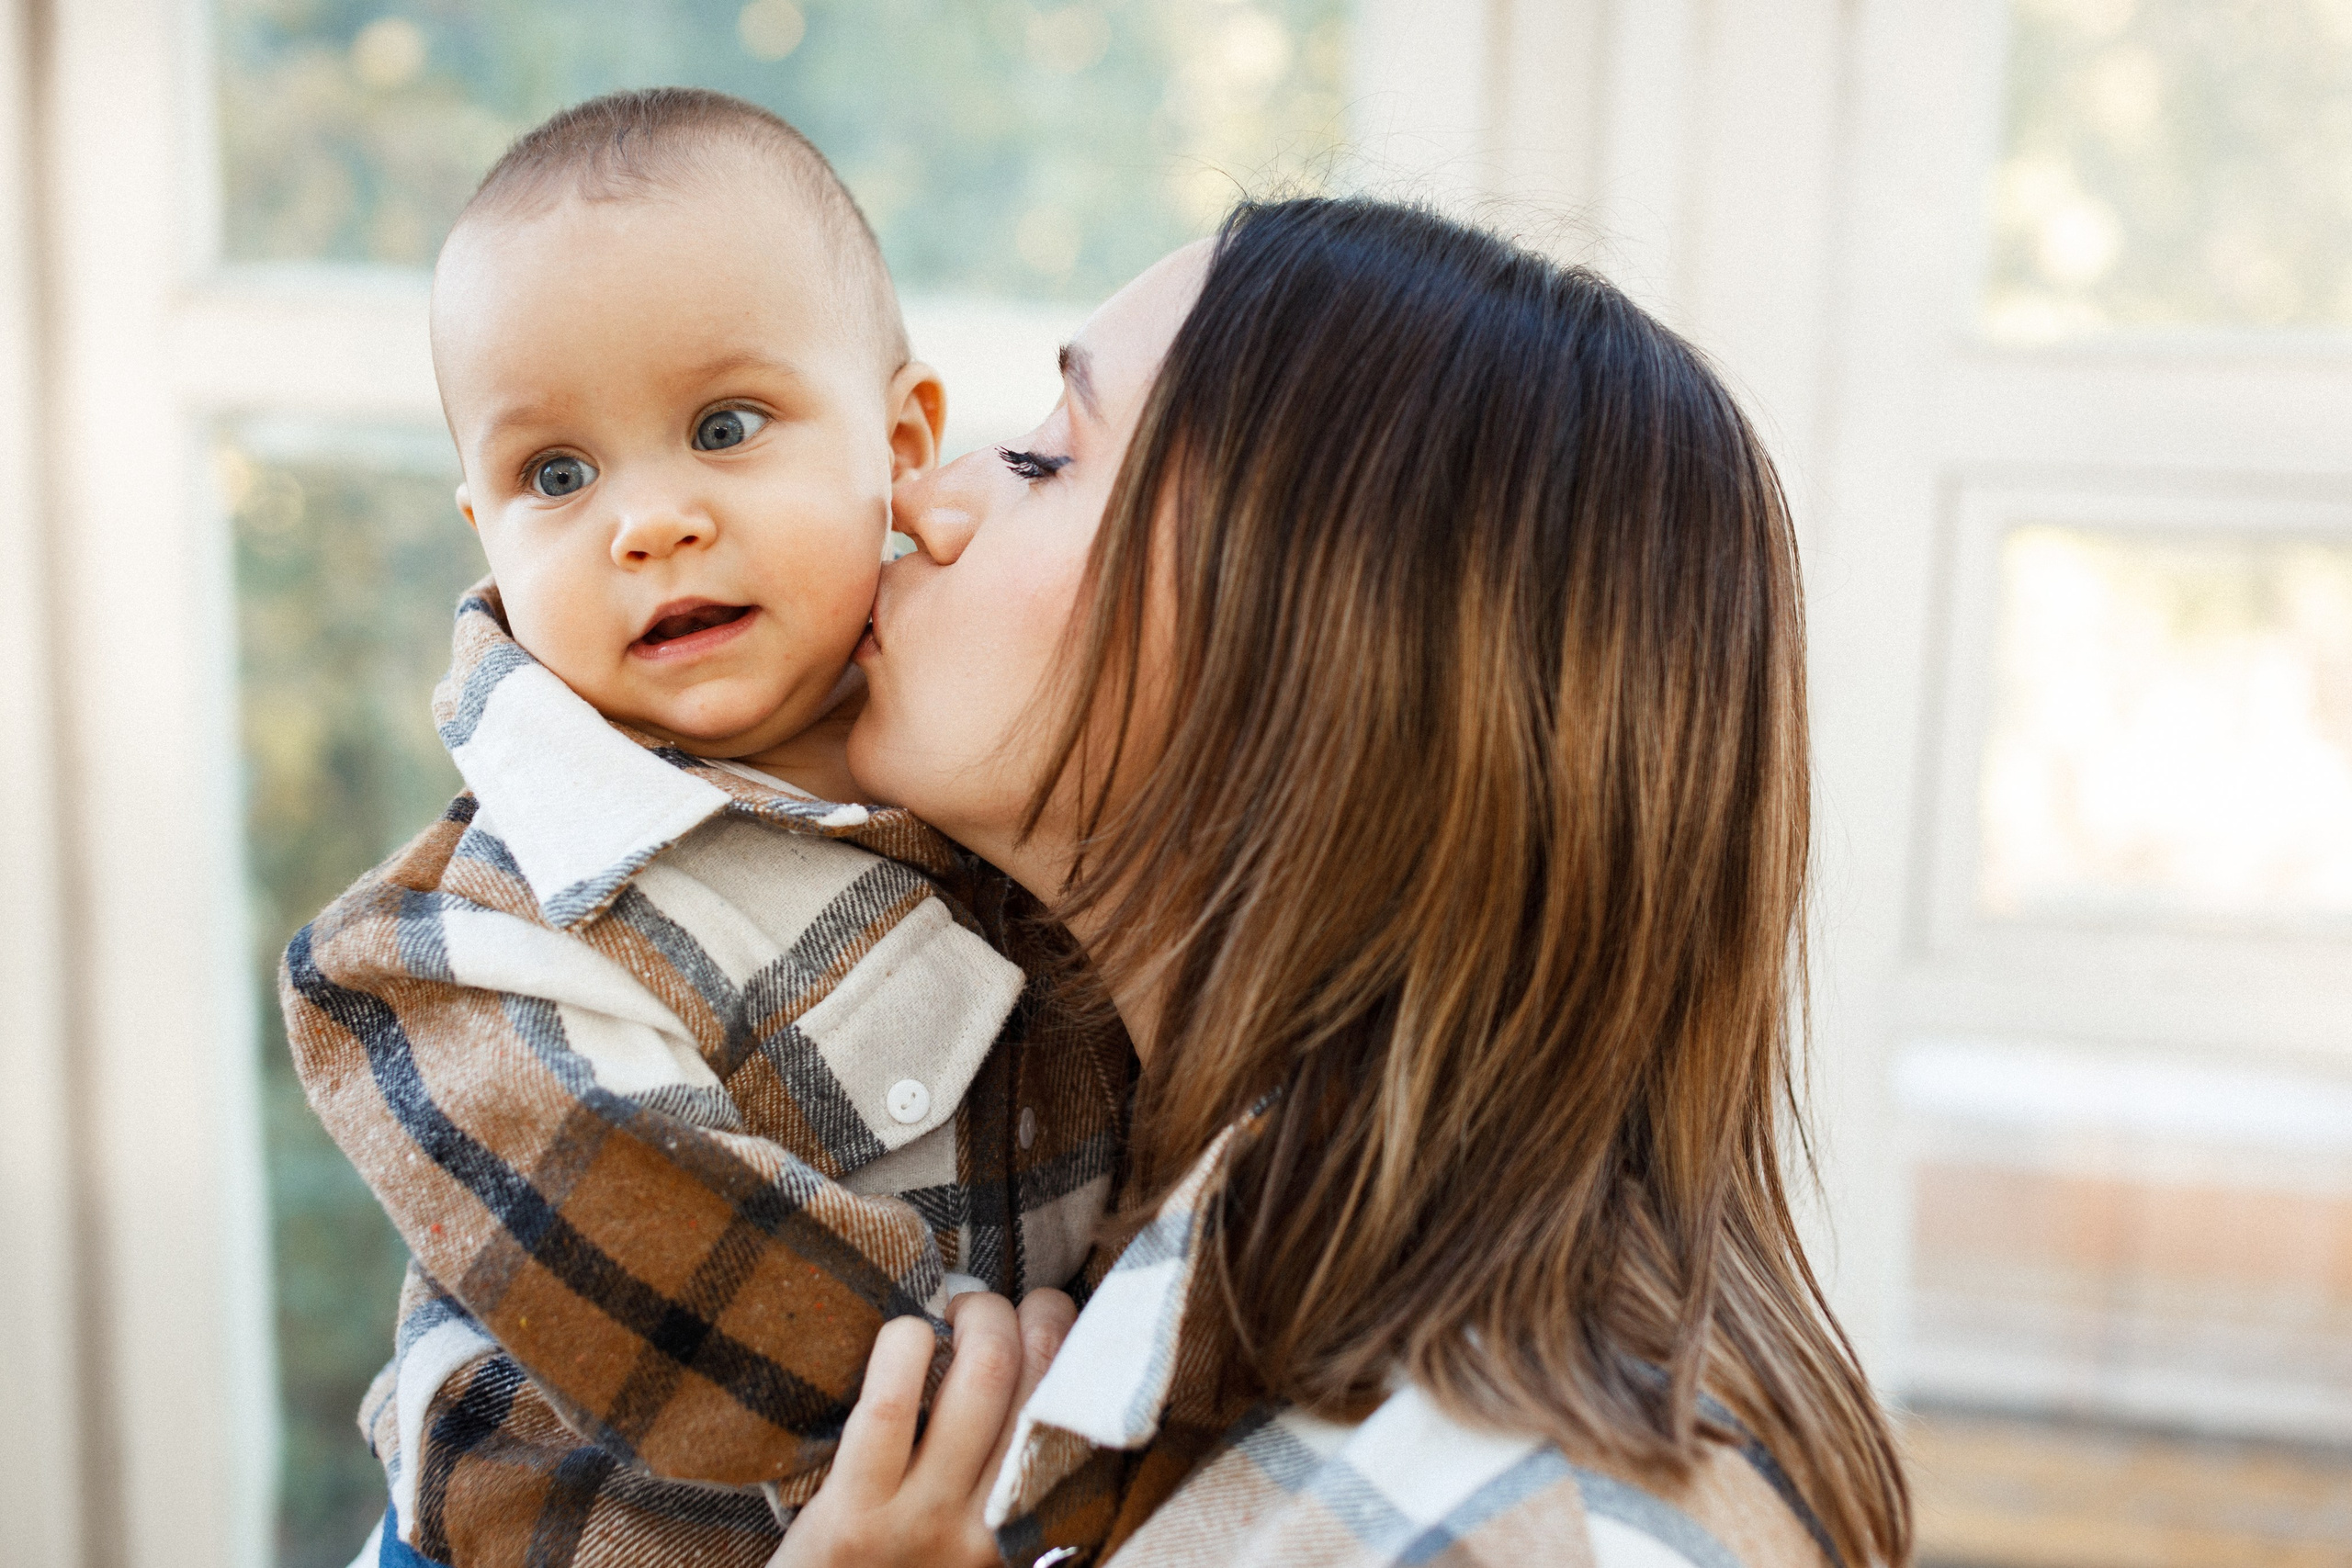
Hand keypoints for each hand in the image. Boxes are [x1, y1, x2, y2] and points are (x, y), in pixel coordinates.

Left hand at [771, 1289, 1077, 1567]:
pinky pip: (892, 1405)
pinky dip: (905, 1345)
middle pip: (1037, 1374)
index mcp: (1028, 1525)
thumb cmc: (904, 1566)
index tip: (1046, 1320)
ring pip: (984, 1372)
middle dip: (1028, 1312)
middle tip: (990, 1312)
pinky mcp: (856, 1517)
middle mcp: (991, 1523)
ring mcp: (925, 1519)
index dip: (1072, 1340)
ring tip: (953, 1315)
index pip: (1077, 1409)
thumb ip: (1007, 1474)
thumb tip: (1038, 1363)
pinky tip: (905, 1339)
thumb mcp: (977, 1536)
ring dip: (977, 1314)